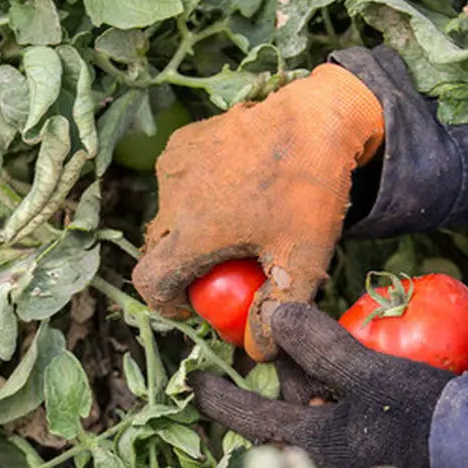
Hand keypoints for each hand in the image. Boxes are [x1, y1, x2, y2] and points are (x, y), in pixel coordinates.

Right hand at [131, 64, 384, 361]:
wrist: (318, 116)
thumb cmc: (309, 191)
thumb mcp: (302, 260)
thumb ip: (277, 311)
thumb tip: (257, 351)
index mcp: (191, 231)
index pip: (150, 282)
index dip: (166, 303)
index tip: (193, 304)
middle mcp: (171, 198)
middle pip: (159, 250)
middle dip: (183, 267)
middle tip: (224, 269)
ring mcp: (174, 165)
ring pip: (170, 215)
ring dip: (191, 229)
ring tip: (237, 225)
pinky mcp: (184, 141)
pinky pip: (178, 183)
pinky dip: (196, 195)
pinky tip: (235, 189)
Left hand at [188, 303, 453, 467]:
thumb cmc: (422, 419)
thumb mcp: (367, 373)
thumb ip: (319, 346)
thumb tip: (275, 317)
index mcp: (309, 449)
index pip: (250, 416)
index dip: (220, 396)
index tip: (196, 383)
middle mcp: (325, 461)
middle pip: (288, 407)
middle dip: (287, 369)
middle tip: (287, 328)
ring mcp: (354, 459)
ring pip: (319, 409)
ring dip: (318, 375)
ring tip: (326, 337)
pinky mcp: (383, 452)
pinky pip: (348, 416)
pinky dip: (345, 390)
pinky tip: (360, 364)